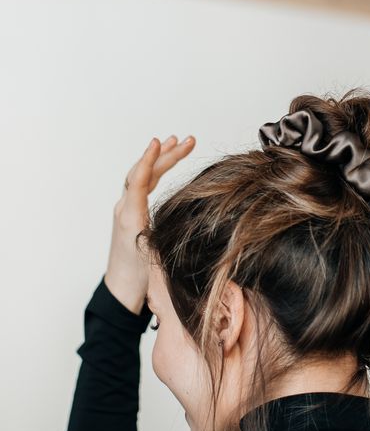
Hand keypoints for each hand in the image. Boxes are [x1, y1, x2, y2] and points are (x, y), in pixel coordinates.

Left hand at [104, 134, 195, 314]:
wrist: (122, 291)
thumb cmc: (140, 280)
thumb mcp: (154, 256)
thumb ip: (163, 233)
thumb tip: (182, 215)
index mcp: (130, 218)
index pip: (139, 181)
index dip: (149, 161)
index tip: (160, 143)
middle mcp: (125, 210)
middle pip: (144, 173)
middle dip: (165, 155)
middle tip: (186, 140)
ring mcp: (126, 211)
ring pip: (143, 177)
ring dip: (160, 160)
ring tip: (177, 144)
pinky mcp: (130, 215)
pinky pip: (141, 187)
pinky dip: (154, 173)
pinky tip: (165, 167)